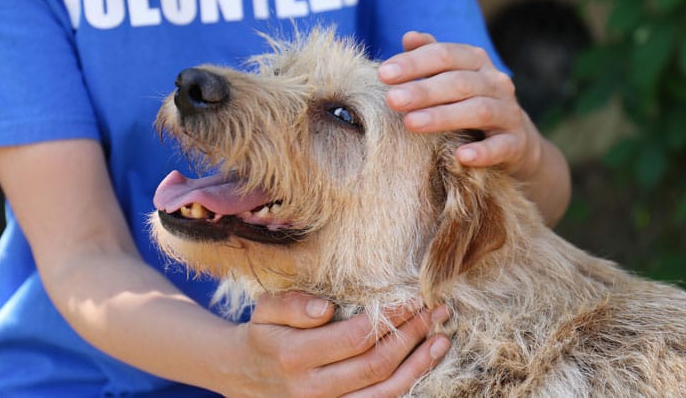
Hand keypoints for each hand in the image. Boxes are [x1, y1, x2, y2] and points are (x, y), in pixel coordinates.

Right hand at [225, 291, 450, 396]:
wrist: (243, 375)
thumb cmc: (263, 334)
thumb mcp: (266, 310)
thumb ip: (293, 305)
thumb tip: (327, 309)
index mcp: (294, 356)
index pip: (355, 337)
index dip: (389, 317)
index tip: (413, 296)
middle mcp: (311, 389)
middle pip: (375, 365)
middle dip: (411, 335)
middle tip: (436, 310)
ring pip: (383, 393)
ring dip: (418, 365)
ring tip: (442, 339)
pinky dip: (406, 385)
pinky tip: (423, 363)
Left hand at [378, 31, 543, 179]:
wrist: (517, 140)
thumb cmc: (471, 103)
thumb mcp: (453, 77)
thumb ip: (431, 57)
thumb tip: (409, 37)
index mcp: (476, 61)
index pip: (445, 55)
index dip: (414, 63)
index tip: (383, 74)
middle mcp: (495, 82)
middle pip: (459, 82)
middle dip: (423, 90)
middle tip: (392, 99)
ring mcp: (509, 112)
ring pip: (478, 110)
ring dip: (443, 116)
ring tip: (411, 124)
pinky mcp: (516, 143)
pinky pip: (501, 146)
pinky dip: (482, 151)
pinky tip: (461, 156)